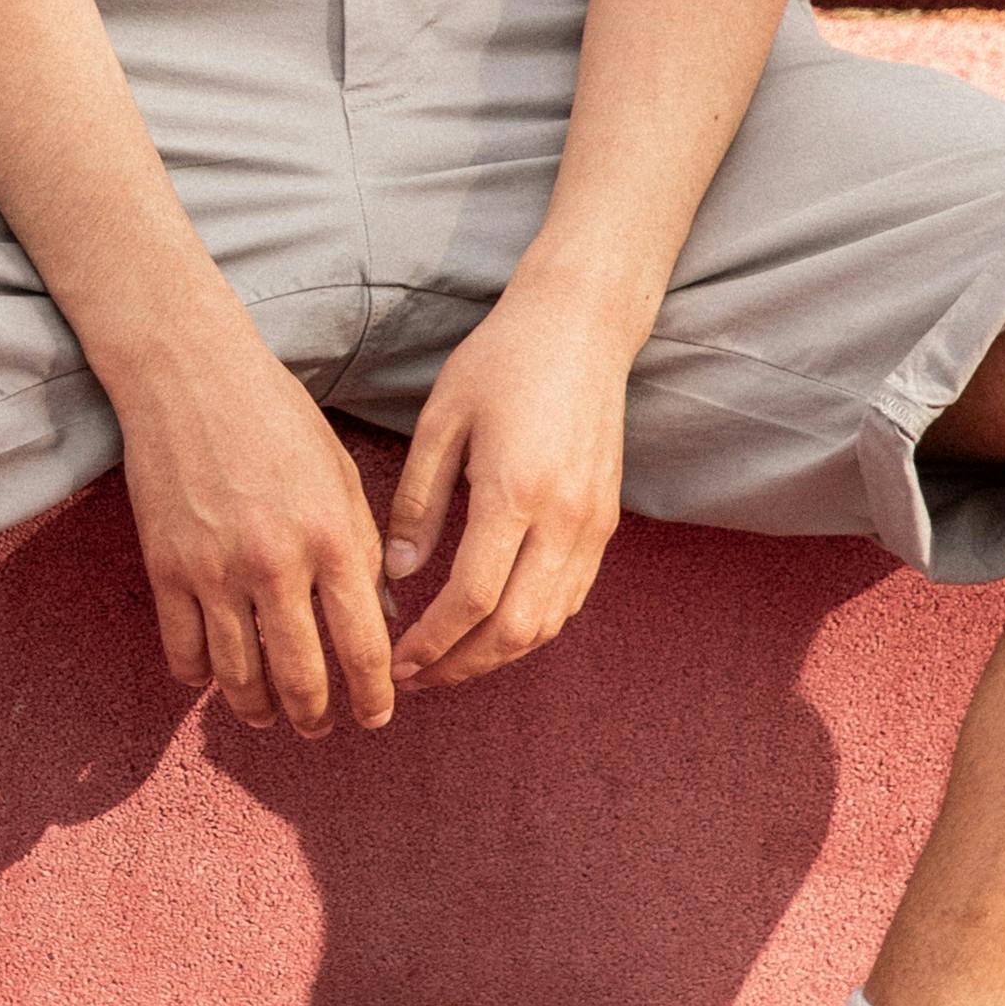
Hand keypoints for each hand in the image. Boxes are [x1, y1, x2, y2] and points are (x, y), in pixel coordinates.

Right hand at [114, 307, 398, 737]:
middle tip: (321, 728)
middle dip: (317, 718)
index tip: (375, 717)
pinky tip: (214, 677)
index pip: (364, 647)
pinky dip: (199, 677)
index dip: (373, 697)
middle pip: (301, 678)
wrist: (189, 373)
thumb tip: (378, 621)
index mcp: (332, 538)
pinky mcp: (166, 567)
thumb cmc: (276, 417)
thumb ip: (363, 551)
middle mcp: (276, 563)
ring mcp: (215, 570)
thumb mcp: (341, 477)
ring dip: (258, 710)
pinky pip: (182, 651)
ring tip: (269, 717)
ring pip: (238, 677)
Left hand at [381, 265, 636, 693]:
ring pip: (549, 622)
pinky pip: (571, 598)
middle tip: (415, 678)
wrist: (582, 327)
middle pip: (515, 628)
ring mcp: (593, 525)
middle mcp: (564, 519)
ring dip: (497, 655)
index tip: (397, 661)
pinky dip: (532, 626)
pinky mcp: (607, 523)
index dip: (433, 641)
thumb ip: (419, 500)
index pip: (472, 597)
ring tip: (447, 662)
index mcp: (514, 491)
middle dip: (462, 665)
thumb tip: (401, 574)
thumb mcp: (441, 419)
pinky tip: (493, 628)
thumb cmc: (500, 362)